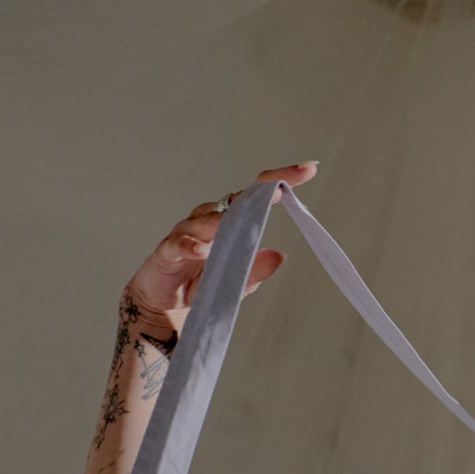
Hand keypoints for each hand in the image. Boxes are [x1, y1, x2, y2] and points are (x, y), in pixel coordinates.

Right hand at [123, 160, 317, 328]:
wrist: (165, 304)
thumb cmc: (203, 284)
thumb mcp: (235, 283)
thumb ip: (254, 270)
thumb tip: (280, 256)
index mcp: (229, 221)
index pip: (257, 195)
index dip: (280, 180)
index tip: (308, 169)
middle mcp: (209, 220)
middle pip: (236, 200)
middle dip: (260, 194)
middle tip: (281, 191)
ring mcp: (186, 233)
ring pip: (206, 220)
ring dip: (224, 221)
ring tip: (241, 224)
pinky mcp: (167, 251)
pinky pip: (178, 244)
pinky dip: (189, 246)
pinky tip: (201, 250)